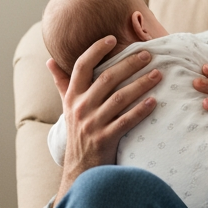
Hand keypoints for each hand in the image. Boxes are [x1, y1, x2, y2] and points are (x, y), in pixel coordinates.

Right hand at [48, 37, 161, 195]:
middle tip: (148, 55)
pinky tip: (154, 101)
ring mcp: (92, 124)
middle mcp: (80, 107)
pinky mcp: (105, 139)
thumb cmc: (78, 133)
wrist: (80, 169)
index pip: (81, 66)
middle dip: (129, 64)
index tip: (112, 38)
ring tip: (158, 74)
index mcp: (72, 96)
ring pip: (120, 98)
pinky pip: (126, 121)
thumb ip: (62, 83)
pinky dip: (141, 110)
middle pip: (107, 78)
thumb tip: (49, 61)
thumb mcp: (66, 107)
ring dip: (141, 84)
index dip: (96, 50)